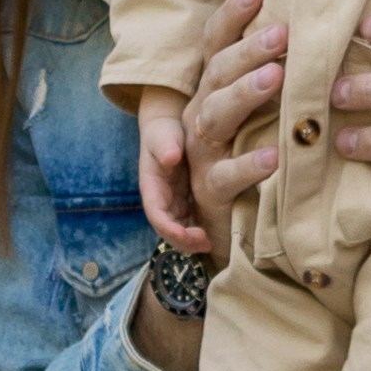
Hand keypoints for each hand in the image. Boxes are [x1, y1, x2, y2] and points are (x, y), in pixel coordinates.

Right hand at [135, 97, 204, 253]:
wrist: (168, 127)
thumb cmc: (164, 131)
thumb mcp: (161, 135)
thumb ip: (165, 145)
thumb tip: (171, 157)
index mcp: (151, 188)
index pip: (157, 215)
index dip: (171, 229)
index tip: (189, 235)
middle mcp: (160, 200)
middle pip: (168, 229)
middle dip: (184, 241)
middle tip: (207, 243)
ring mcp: (173, 203)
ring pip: (180, 229)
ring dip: (193, 240)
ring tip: (213, 243)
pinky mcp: (185, 201)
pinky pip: (192, 221)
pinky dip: (201, 230)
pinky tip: (218, 233)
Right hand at [180, 0, 284, 249]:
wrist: (231, 229)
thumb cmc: (257, 157)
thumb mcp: (267, 113)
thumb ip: (284, 77)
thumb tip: (330, 32)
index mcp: (213, 90)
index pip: (216, 44)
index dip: (233, 15)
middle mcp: (201, 115)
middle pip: (217, 74)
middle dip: (248, 50)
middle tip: (283, 33)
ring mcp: (202, 153)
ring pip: (214, 117)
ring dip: (245, 94)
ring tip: (276, 78)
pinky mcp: (210, 191)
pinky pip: (226, 175)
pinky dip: (249, 164)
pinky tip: (276, 154)